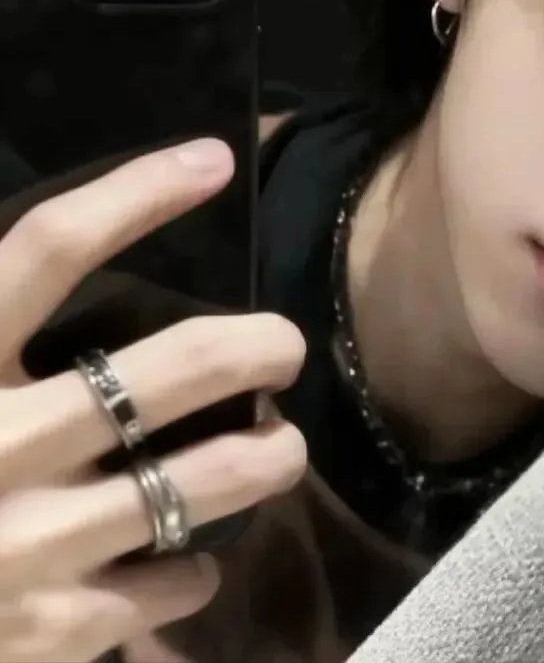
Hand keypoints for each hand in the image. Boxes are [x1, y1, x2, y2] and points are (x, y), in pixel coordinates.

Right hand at [0, 139, 306, 661]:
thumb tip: (48, 256)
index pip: (48, 249)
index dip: (138, 194)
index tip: (212, 160)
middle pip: (180, 366)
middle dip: (261, 346)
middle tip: (284, 347)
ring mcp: (26, 546)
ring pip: (211, 479)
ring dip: (270, 456)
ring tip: (280, 446)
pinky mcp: (46, 633)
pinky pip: (172, 584)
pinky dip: (194, 570)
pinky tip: (188, 559)